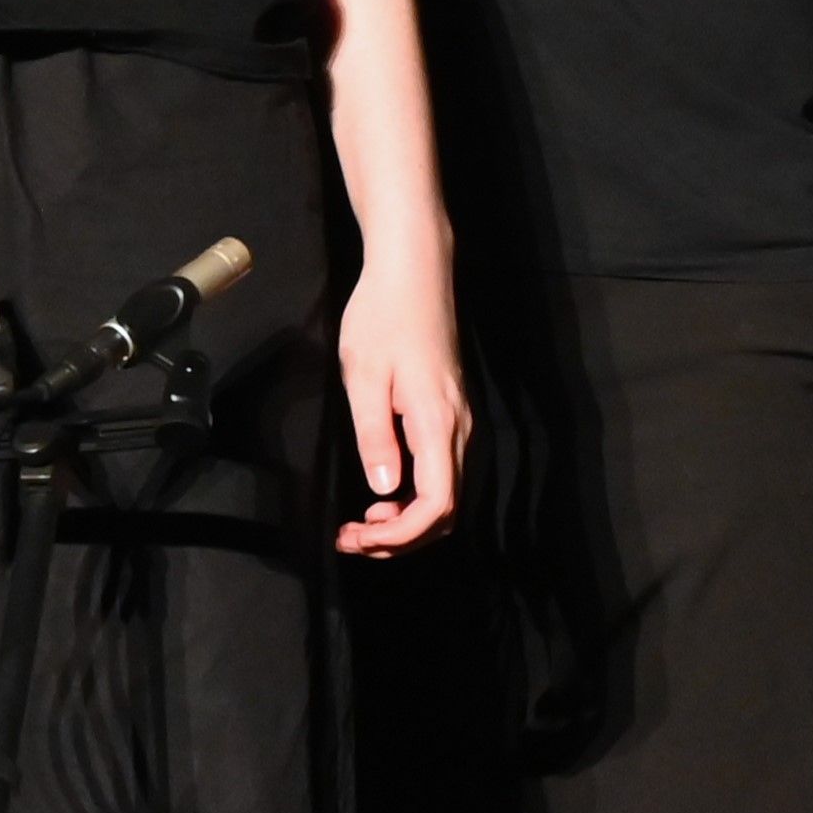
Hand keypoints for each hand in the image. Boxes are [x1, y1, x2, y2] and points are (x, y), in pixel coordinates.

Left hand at [331, 249, 469, 554]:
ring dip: (407, 520)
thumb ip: (375, 435)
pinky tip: (382, 493)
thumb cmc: (382, 317)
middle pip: (446, 509)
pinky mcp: (451, 413)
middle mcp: (460, 429)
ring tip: (361, 524)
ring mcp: (460, 421)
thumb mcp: (364, 376)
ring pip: (445, 493)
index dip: (401, 535)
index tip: (358, 539)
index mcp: (439, 424)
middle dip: (402, 537)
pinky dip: (415, 496)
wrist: (414, 273)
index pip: (437, 504)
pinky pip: (442, 471)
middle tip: (352, 539)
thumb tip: (385, 488)